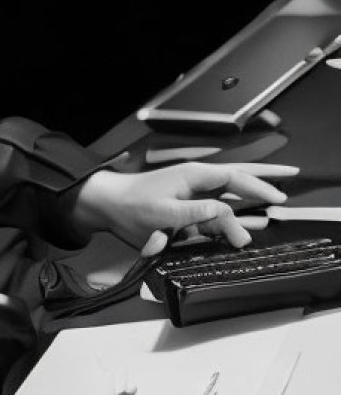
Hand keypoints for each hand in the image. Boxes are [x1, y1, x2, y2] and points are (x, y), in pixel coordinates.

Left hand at [69, 162, 299, 254]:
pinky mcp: (184, 207)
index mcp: (194, 176)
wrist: (107, 206)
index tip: (278, 196)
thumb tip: (226, 213)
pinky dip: (230, 212)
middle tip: (288, 181)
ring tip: (273, 201)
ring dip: (249, 199)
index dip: (258, 186)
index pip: (234, 178)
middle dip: (262, 180)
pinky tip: (243, 217)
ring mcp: (191, 194)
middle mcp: (196, 181)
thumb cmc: (131, 207)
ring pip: (228, 195)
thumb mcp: (164, 213)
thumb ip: (196, 214)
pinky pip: (214, 209)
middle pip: (236, 179)